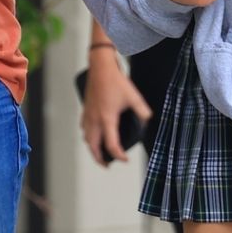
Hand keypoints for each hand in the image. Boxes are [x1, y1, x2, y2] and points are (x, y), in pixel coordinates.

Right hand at [80, 50, 151, 166]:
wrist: (100, 67)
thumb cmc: (115, 81)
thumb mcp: (134, 97)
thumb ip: (143, 111)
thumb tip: (147, 120)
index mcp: (107, 119)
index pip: (112, 145)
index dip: (119, 156)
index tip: (125, 159)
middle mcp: (95, 120)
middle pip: (94, 147)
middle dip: (100, 158)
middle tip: (107, 165)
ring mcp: (88, 115)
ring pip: (87, 138)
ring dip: (92, 148)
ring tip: (99, 153)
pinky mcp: (85, 110)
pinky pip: (84, 128)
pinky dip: (88, 136)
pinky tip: (93, 135)